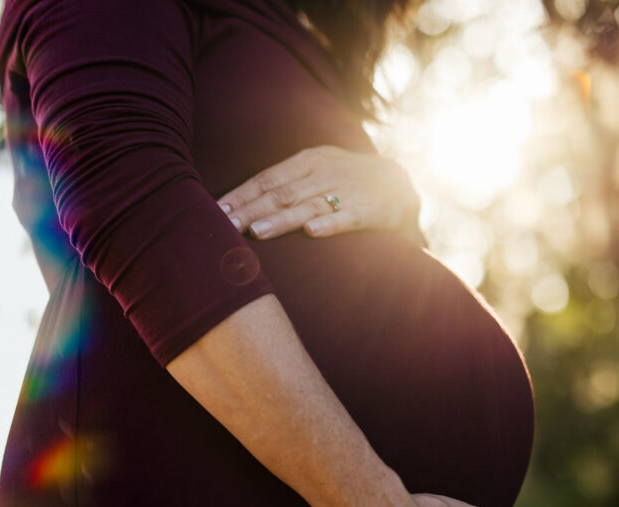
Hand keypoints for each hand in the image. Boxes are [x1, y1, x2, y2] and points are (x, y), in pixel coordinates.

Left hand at [215, 145, 419, 239]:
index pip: (267, 178)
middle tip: (225, 225)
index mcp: (308, 161)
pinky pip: (347, 217)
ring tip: (256, 231)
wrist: (400, 184)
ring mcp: (347, 192)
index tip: (218, 210)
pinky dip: (330, 224)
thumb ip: (285, 182)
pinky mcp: (369, 211)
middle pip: (281, 194)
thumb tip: (241, 202)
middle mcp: (324, 173)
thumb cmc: (344, 180)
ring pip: (308, 206)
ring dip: (281, 220)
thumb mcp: (315, 170)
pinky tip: (312, 232)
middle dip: (251, 210)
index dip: (242, 195)